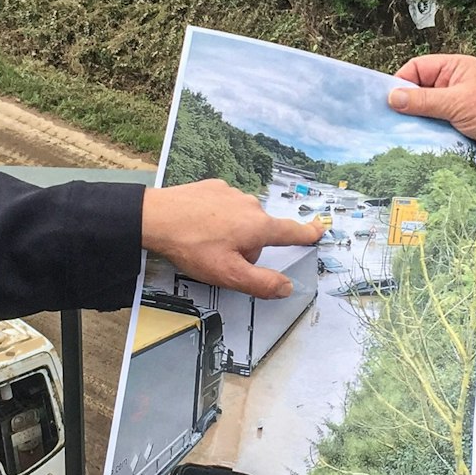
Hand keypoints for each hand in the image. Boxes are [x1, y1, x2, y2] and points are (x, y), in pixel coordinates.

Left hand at [142, 181, 322, 297]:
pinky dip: (216, 218)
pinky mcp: (213, 187)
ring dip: (231, 233)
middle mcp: (250, 205)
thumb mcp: (229, 274)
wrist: (156, 217)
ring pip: (241, 220)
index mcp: (258, 227)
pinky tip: (199, 226)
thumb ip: (261, 284)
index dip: (307, 234)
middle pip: (259, 232)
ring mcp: (231, 193)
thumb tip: (286, 288)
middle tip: (221, 259)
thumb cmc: (192, 246)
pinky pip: (224, 207)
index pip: (291, 232)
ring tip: (205, 242)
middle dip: (247, 248)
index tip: (319, 230)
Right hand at [388, 54, 475, 166]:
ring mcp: (452, 104)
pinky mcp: (453, 123)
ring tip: (400, 130)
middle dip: (405, 103)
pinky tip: (413, 140)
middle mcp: (451, 83)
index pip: (417, 68)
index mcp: (453, 68)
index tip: (388, 99)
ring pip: (423, 109)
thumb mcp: (456, 103)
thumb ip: (424, 100)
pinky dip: (424, 131)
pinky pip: (431, 124)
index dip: (401, 81)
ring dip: (415, 120)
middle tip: (389, 117)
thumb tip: (392, 98)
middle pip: (417, 89)